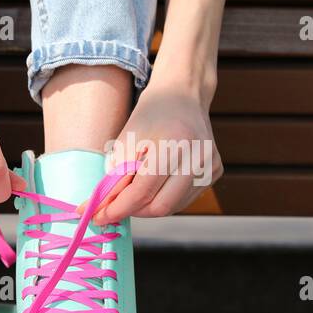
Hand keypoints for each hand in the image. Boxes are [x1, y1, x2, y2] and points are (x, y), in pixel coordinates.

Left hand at [90, 76, 221, 223]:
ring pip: (173, 207)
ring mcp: (211, 165)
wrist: (182, 96)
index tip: (98, 216)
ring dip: (148, 206)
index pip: (143, 190)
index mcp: (174, 142)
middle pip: (160, 206)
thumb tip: (103, 210)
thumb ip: (116, 177)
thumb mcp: (125, 141)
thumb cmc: (150, 116)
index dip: (118, 208)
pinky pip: (184, 200)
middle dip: (133, 211)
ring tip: (134, 190)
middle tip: (114, 207)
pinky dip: (164, 199)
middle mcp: (198, 155)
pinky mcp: (215, 172)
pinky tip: (156, 184)